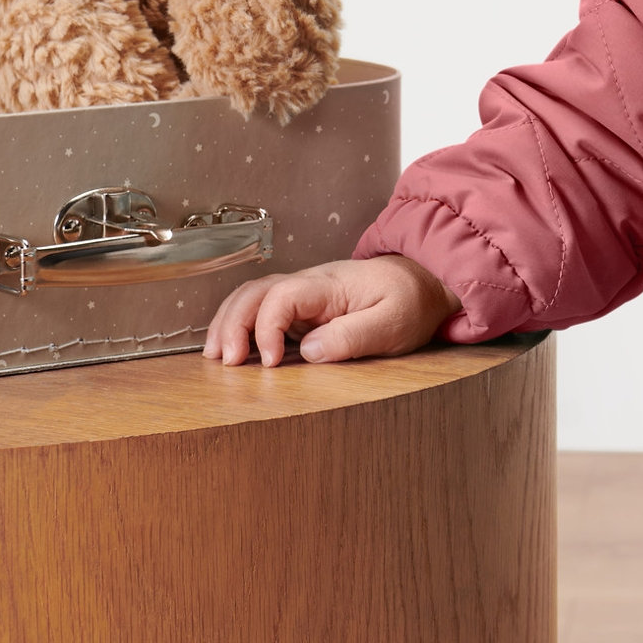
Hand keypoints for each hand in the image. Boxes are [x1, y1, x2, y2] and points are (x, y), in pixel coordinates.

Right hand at [202, 255, 460, 367]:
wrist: (426, 280)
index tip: (271, 363)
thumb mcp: (394, 322)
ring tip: (217, 357)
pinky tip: (232, 348)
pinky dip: (240, 325)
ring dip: (228, 323)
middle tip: (227, 362)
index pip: (282, 296)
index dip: (267, 328)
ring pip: (252, 297)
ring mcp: (304, 294)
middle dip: (232, 324)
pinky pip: (262, 309)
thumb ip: (353, 335)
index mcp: (330, 285)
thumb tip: (309, 351)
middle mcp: (310, 284)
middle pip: (255, 292)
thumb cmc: (411, 301)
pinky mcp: (304, 307)